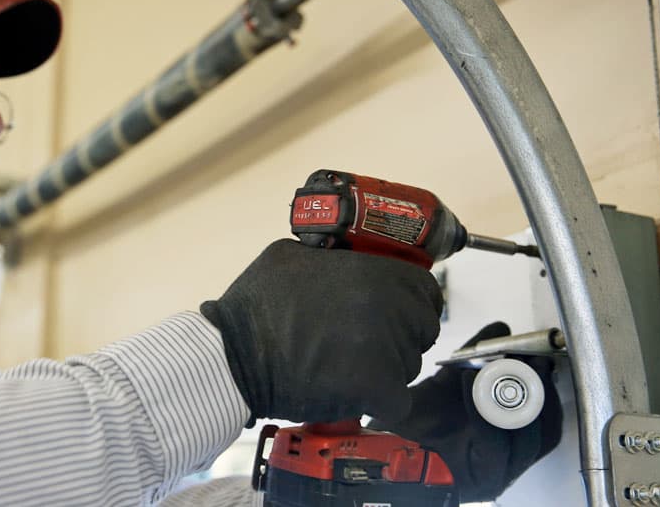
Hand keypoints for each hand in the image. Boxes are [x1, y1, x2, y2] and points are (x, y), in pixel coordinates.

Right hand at [200, 239, 442, 424]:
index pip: (426, 290)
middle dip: (402, 336)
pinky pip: (399, 402)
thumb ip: (329, 256)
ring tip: (349, 366)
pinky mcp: (375, 388)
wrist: (234, 356)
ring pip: (410, 365)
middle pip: (422, 328)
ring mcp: (385, 349)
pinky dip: (382, 404)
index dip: (413, 302)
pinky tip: (357, 395)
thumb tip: (341, 259)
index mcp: (373, 273)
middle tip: (369, 342)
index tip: (399, 313)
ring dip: (388, 368)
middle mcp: (387, 307)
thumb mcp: (288, 255)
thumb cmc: (254, 307)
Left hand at [370, 322, 562, 501]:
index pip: (547, 418)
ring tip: (506, 367)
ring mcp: (501, 473)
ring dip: (519, 401)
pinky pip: (495, 447)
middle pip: (546, 430)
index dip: (547, 386)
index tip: (540, 356)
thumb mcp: (451, 380)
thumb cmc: (422, 418)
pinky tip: (471, 382)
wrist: (391, 444)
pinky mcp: (484, 481)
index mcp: (510, 435)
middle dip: (542, 393)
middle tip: (531, 360)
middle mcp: (511, 458)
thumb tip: (500, 329)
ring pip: (528, 441)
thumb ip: (476, 355)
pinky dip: (486, 413)